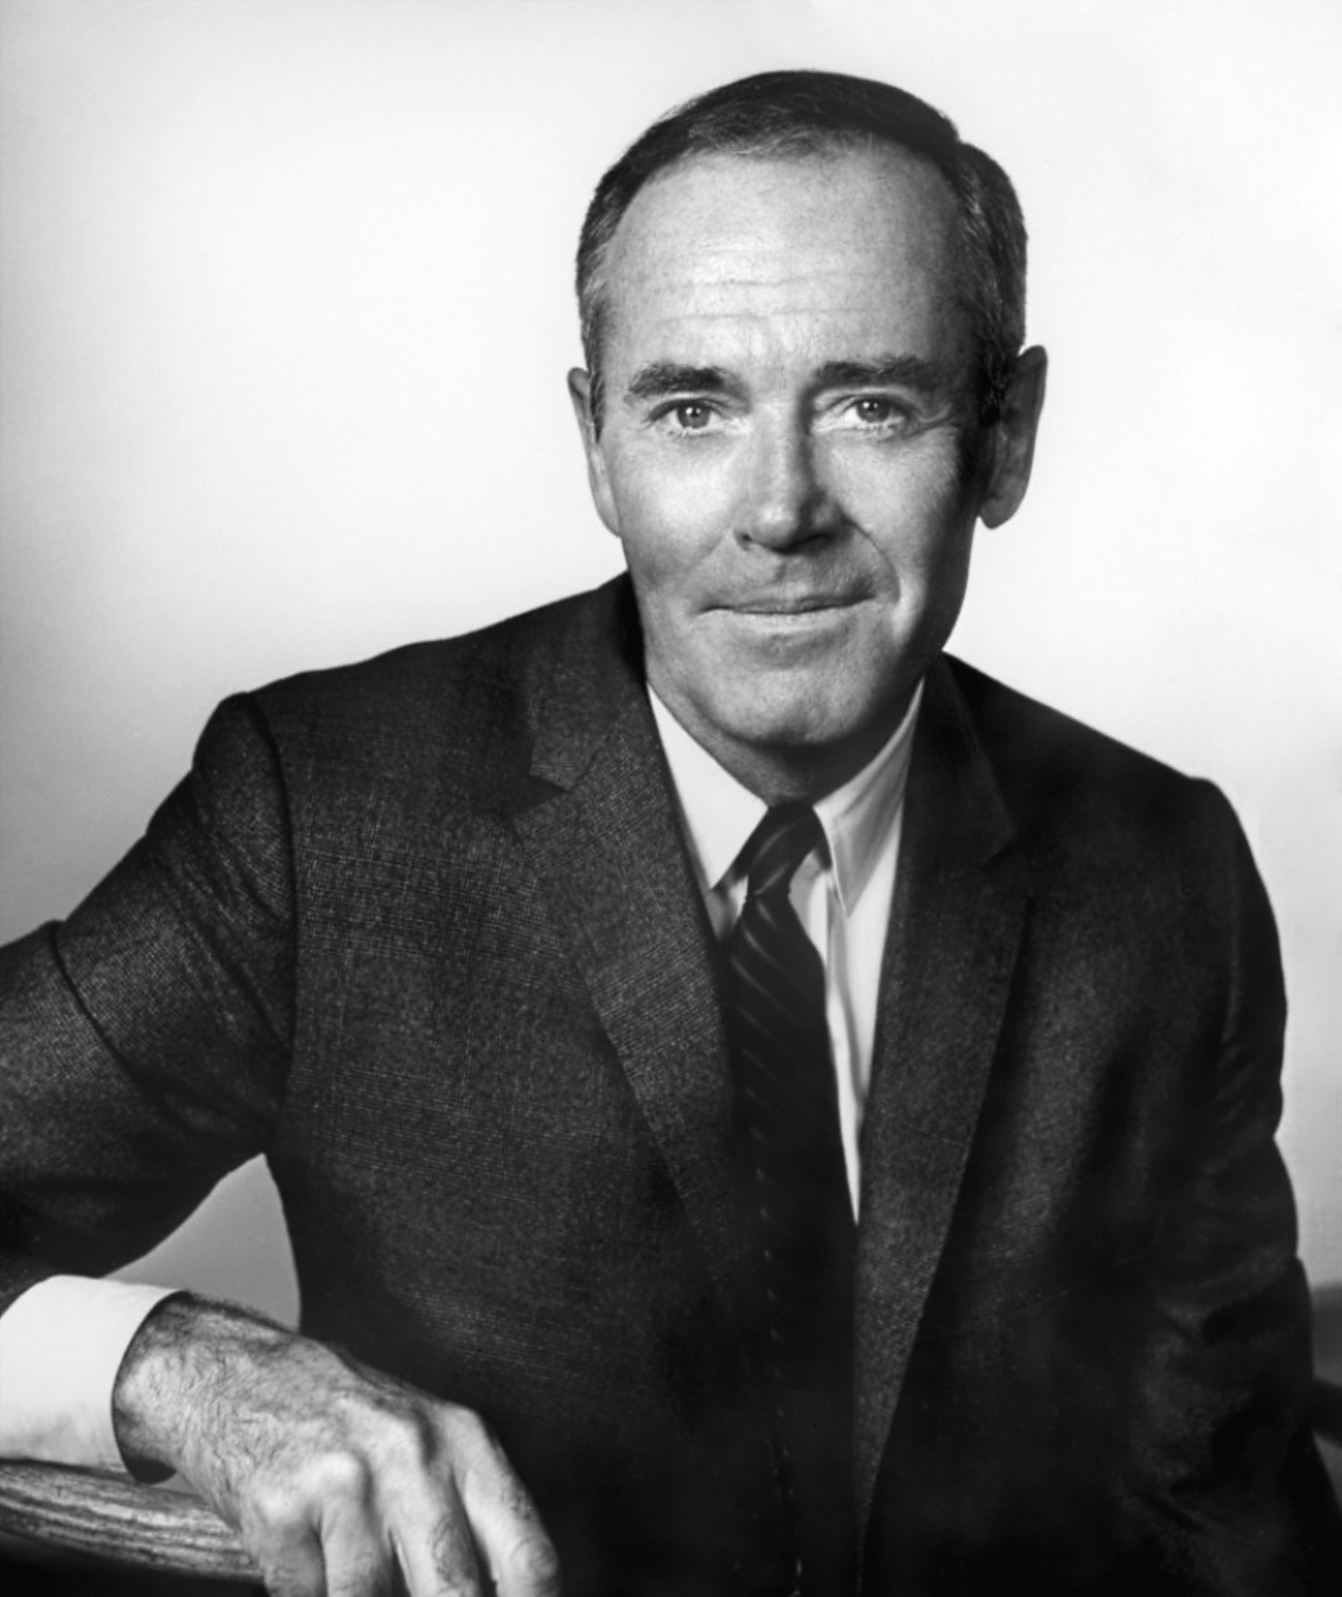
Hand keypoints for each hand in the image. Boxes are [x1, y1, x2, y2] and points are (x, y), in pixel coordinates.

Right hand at [112, 1295, 558, 1596]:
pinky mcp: (282, 1509)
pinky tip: (306, 1560)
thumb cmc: (344, 1422)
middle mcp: (414, 1454)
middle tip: (417, 1595)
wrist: (235, 1375)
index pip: (528, 1556)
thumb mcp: (426, 1444)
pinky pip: (307, 1595)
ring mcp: (347, 1481)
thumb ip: (466, 1517)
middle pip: (457, 1589)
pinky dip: (308, 1591)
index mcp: (464, 1442)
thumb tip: (504, 1592)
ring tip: (351, 1568)